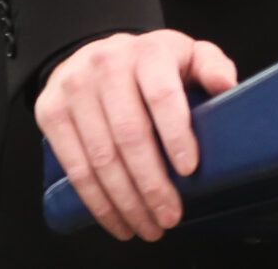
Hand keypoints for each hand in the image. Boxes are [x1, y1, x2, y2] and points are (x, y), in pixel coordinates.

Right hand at [34, 29, 238, 241]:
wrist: (95, 52)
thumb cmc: (151, 63)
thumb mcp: (187, 54)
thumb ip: (212, 66)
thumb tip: (226, 87)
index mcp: (147, 51)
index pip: (161, 94)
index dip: (176, 134)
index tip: (189, 170)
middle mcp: (107, 65)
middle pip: (129, 134)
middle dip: (152, 183)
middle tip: (170, 216)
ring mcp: (74, 88)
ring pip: (101, 157)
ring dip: (126, 201)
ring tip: (147, 226)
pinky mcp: (50, 112)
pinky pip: (75, 166)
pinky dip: (96, 200)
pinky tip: (116, 218)